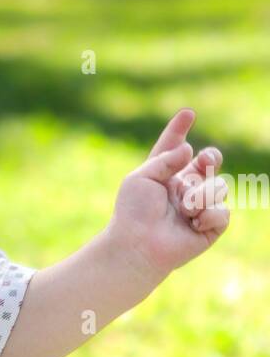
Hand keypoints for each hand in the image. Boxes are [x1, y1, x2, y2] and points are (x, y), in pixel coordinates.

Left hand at [105, 109, 229, 281]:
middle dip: (211, 157)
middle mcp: (185, 189)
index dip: (181, 131)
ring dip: (202, 195)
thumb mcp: (141, 178)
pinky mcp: (210, 227)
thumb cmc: (133, 213)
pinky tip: (193, 223)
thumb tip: (190, 149)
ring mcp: (199, 207)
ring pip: (220, 186)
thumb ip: (165, 159)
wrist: (138, 243)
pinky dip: (208, 214)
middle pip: (210, 162)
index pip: (176, 149)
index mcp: (166, 176)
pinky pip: (222, 212)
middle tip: (205, 160)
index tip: (187, 113)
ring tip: (184, 208)